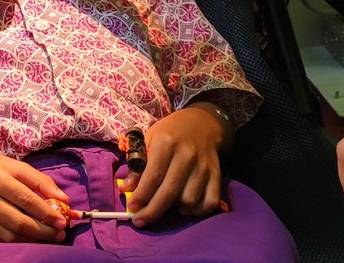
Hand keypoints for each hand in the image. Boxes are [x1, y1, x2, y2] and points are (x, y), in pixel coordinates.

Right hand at [0, 153, 70, 241]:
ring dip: (33, 240)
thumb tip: (63, 199)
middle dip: (43, 231)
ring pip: (9, 236)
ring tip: (49, 237)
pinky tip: (30, 238)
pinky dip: (18, 242)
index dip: (46, 212)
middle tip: (59, 233)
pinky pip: (0, 241)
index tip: (63, 220)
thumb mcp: (15, 166)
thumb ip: (40, 181)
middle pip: (18, 222)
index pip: (25, 199)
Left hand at [121, 105, 226, 224]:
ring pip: (189, 200)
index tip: (131, 207)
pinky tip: (185, 208)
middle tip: (140, 220)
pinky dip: (197, 211)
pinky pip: (210, 202)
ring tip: (164, 204)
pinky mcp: (217, 174)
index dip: (141, 195)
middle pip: (170, 192)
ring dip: (174, 209)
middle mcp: (187, 155)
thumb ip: (137, 164)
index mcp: (167, 143)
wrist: (200, 124)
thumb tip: (126, 188)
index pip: (153, 175)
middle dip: (152, 211)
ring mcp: (204, 166)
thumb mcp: (147, 140)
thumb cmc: (168, 133)